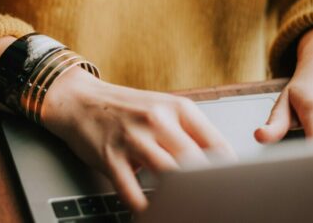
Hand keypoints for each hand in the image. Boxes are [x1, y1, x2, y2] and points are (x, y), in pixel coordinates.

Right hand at [41, 67, 234, 211]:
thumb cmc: (128, 108)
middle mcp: (158, 120)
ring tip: (185, 211)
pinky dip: (144, 207)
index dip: (228, 171)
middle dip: (207, 188)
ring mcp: (133, 138)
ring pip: (168, 176)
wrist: (81, 100)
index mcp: (179, 108)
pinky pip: (131, 191)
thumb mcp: (164, 110)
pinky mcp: (110, 156)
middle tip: (212, 204)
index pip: (216, 144)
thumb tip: (219, 163)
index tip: (231, 188)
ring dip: (178, 199)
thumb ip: (190, 132)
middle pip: (195, 162)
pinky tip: (151, 213)